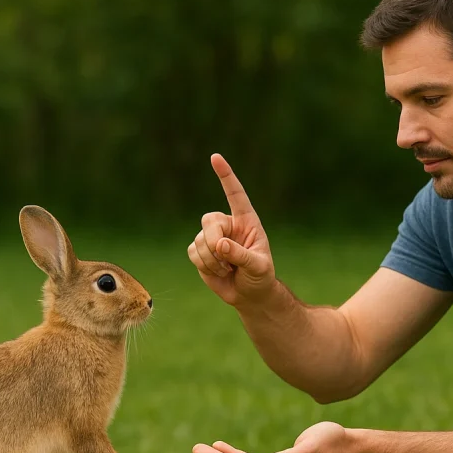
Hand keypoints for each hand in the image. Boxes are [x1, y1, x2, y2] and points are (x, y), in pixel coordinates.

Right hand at [188, 154, 275, 305]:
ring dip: (212, 260)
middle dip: (213, 242)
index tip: (215, 157)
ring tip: (228, 269)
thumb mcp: (258, 266)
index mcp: (246, 221)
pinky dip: (204, 265)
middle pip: (210, 221)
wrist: (249, 294)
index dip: (226, 176)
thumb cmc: (260, 276)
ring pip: (199, 240)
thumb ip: (241, 255)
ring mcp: (212, 237)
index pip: (235, 194)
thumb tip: (220, 244)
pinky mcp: (200, 250)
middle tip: (225, 262)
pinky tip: (218, 271)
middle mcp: (228, 224)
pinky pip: (193, 252)